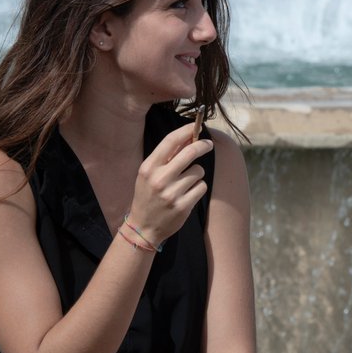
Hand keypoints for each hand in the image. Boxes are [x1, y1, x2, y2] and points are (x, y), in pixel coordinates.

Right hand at [126, 125, 213, 246]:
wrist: (143, 227)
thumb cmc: (148, 196)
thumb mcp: (148, 174)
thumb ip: (166, 158)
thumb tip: (188, 137)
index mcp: (148, 168)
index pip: (170, 141)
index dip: (186, 130)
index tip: (197, 126)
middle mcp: (159, 179)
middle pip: (190, 152)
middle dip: (202, 146)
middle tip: (208, 145)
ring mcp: (171, 193)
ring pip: (198, 171)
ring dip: (197, 174)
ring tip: (185, 183)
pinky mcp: (183, 206)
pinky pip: (201, 187)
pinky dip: (198, 188)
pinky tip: (188, 194)